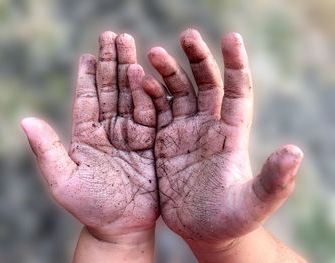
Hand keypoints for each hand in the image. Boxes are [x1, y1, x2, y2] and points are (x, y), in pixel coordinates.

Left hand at [21, 32, 158, 240]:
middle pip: (110, 91)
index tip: (88, 54)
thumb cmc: (91, 207)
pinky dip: (148, 94)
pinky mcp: (152, 142)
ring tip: (129, 44)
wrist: (122, 226)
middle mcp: (110, 130)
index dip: (86, 76)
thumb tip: (24, 120)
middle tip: (112, 35)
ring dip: (130, 70)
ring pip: (130, 96)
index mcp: (87, 135)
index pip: (86, 100)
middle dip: (111, 63)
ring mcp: (132, 134)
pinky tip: (145, 74)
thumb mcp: (63, 180)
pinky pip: (151, 114)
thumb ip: (46, 149)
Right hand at [143, 29, 302, 248]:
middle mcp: (209, 127)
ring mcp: (185, 133)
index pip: (238, 91)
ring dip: (167, 72)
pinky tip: (137, 82)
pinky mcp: (165, 142)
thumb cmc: (232, 220)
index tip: (231, 38)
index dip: (236, 65)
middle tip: (186, 36)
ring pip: (177, 92)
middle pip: (205, 84)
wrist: (204, 230)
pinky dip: (146, 96)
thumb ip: (273, 181)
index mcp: (231, 135)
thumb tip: (295, 152)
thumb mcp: (253, 204)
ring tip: (151, 54)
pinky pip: (155, 112)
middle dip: (197, 58)